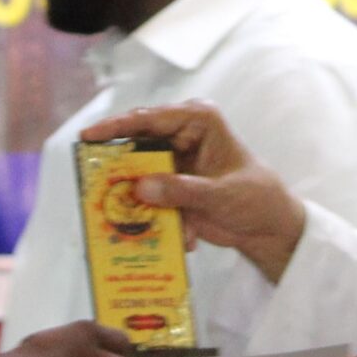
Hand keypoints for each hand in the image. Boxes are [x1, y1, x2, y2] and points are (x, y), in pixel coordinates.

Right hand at [83, 101, 306, 280]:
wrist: (268, 225)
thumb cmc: (255, 196)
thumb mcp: (221, 194)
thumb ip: (181, 190)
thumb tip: (141, 187)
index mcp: (198, 120)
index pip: (149, 118)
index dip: (116, 126)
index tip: (88, 137)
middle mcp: (181, 135)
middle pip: (136, 144)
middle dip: (118, 168)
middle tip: (93, 182)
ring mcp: (173, 162)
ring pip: (138, 174)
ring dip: (136, 199)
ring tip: (128, 216)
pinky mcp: (170, 186)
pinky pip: (148, 198)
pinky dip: (155, 217)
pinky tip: (183, 238)